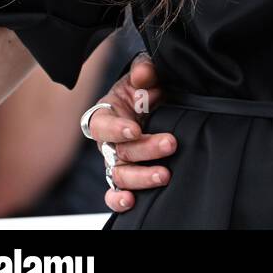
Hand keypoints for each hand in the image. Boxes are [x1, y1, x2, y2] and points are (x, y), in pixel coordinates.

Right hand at [85, 54, 175, 212]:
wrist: (156, 98)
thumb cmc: (146, 85)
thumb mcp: (146, 72)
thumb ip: (145, 70)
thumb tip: (143, 75)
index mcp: (106, 113)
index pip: (102, 124)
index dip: (116, 129)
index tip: (135, 129)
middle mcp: (108, 140)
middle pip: (118, 151)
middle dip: (145, 149)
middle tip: (170, 143)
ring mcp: (117, 159)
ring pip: (119, 175)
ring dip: (140, 177)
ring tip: (164, 175)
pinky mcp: (127, 173)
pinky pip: (117, 191)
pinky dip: (119, 199)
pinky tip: (131, 202)